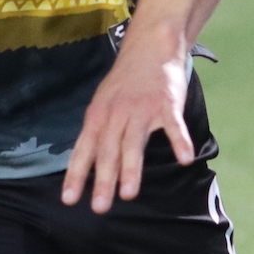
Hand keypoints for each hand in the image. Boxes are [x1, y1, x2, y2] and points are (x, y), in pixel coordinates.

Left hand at [59, 34, 194, 212]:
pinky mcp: (166, 103)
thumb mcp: (102, 105)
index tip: (68, 200)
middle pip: (107, 150)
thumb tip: (88, 169)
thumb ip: (98, 135)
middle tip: (98, 207)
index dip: (76, 175)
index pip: (83, 150)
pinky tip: (184, 159)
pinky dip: (179, 141)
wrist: (149, 46)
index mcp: (97, 116)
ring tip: (128, 194)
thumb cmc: (124, 83)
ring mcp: (141, 108)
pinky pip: (173, 125)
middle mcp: (116, 114)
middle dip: (102, 180)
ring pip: (133, 142)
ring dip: (131, 168)